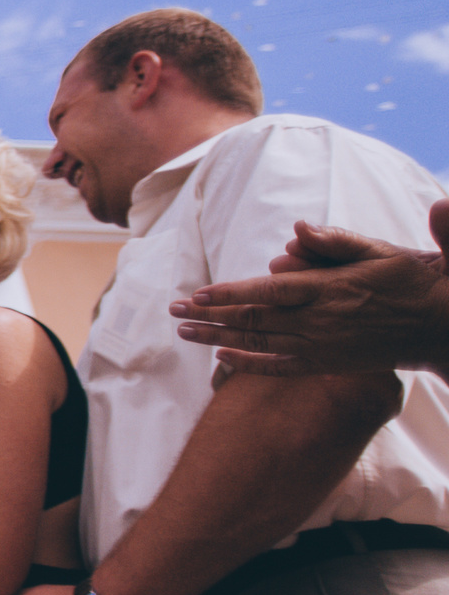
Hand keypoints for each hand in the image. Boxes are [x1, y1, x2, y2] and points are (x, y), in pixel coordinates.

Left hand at [171, 207, 448, 377]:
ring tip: (184, 331)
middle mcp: (322, 320)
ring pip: (261, 342)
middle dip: (211, 315)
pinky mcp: (328, 363)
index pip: (269, 291)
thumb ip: (337, 241)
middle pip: (255, 318)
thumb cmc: (410, 279)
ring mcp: (324, 346)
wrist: (442, 325)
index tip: (196, 294)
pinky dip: (250, 364)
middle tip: (173, 310)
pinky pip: (281, 366)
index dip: (230, 294)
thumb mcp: (379, 250)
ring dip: (219, 337)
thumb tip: (298, 228)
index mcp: (331, 289)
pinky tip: (222, 360)